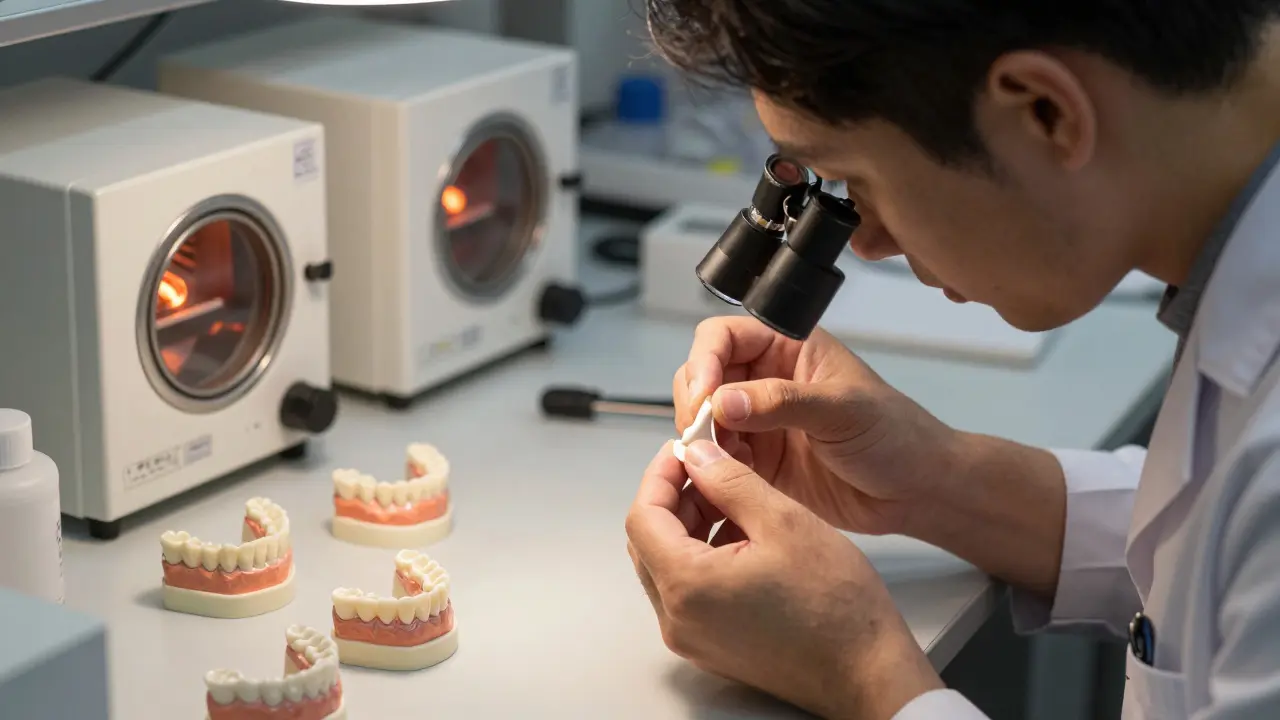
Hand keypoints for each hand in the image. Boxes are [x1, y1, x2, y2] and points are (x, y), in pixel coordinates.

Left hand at [625, 440, 942, 718]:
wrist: (868, 672)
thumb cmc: (837, 609)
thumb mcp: (784, 521)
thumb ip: (730, 481)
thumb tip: (698, 456)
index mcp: (687, 587)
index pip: (642, 517)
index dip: (660, 475)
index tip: (684, 450)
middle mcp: (679, 619)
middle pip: (649, 542)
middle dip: (674, 497)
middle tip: (709, 468)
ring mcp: (693, 637)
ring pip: (668, 564)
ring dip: (690, 524)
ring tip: (732, 497)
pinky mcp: (711, 645)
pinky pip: (689, 590)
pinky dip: (703, 554)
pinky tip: (741, 534)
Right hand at [673, 316, 959, 536]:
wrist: (916, 491)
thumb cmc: (896, 435)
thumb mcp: (843, 409)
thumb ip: (782, 402)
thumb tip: (723, 400)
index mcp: (788, 349)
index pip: (724, 337)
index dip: (705, 360)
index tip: (704, 394)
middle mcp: (766, 380)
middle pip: (702, 376)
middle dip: (695, 402)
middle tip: (701, 434)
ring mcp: (758, 423)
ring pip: (703, 420)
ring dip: (700, 439)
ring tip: (717, 460)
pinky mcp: (757, 463)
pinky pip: (715, 459)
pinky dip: (710, 467)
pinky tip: (725, 479)